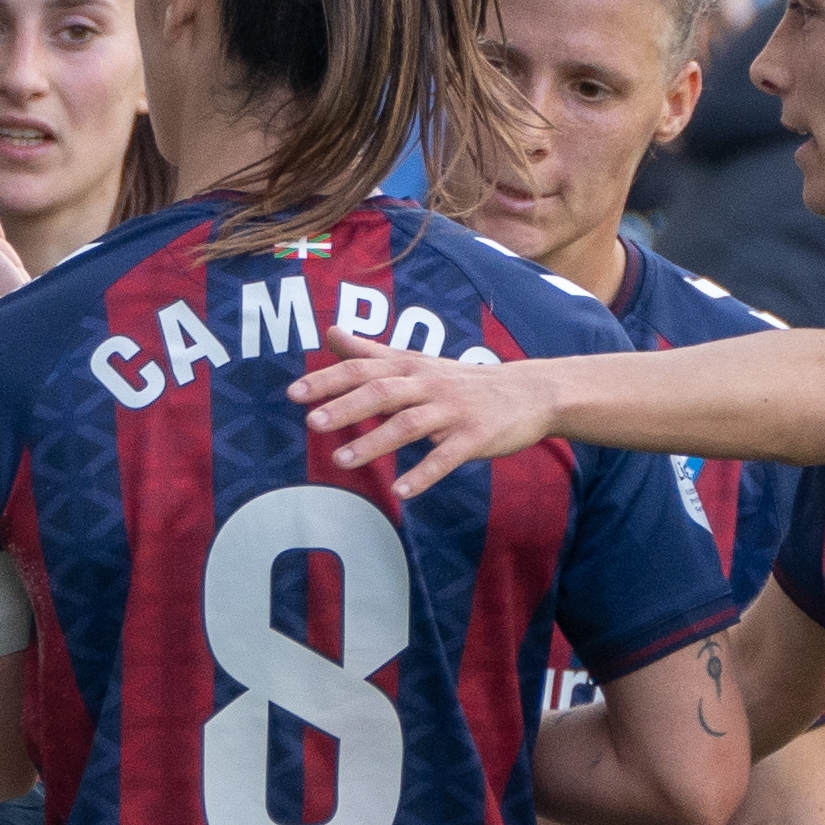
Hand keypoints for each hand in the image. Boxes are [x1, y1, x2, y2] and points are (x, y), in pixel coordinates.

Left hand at [290, 338, 553, 500]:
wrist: (530, 392)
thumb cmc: (463, 380)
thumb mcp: (418, 362)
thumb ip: (371, 352)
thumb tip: (330, 332)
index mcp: (411, 367)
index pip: (363, 369)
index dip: (328, 379)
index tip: (294, 393)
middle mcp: (429, 385)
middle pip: (383, 391)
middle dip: (347, 406)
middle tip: (312, 422)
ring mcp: (453, 411)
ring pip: (409, 424)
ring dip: (375, 442)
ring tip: (341, 461)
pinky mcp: (476, 437)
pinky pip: (446, 458)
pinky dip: (423, 474)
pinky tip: (400, 492)